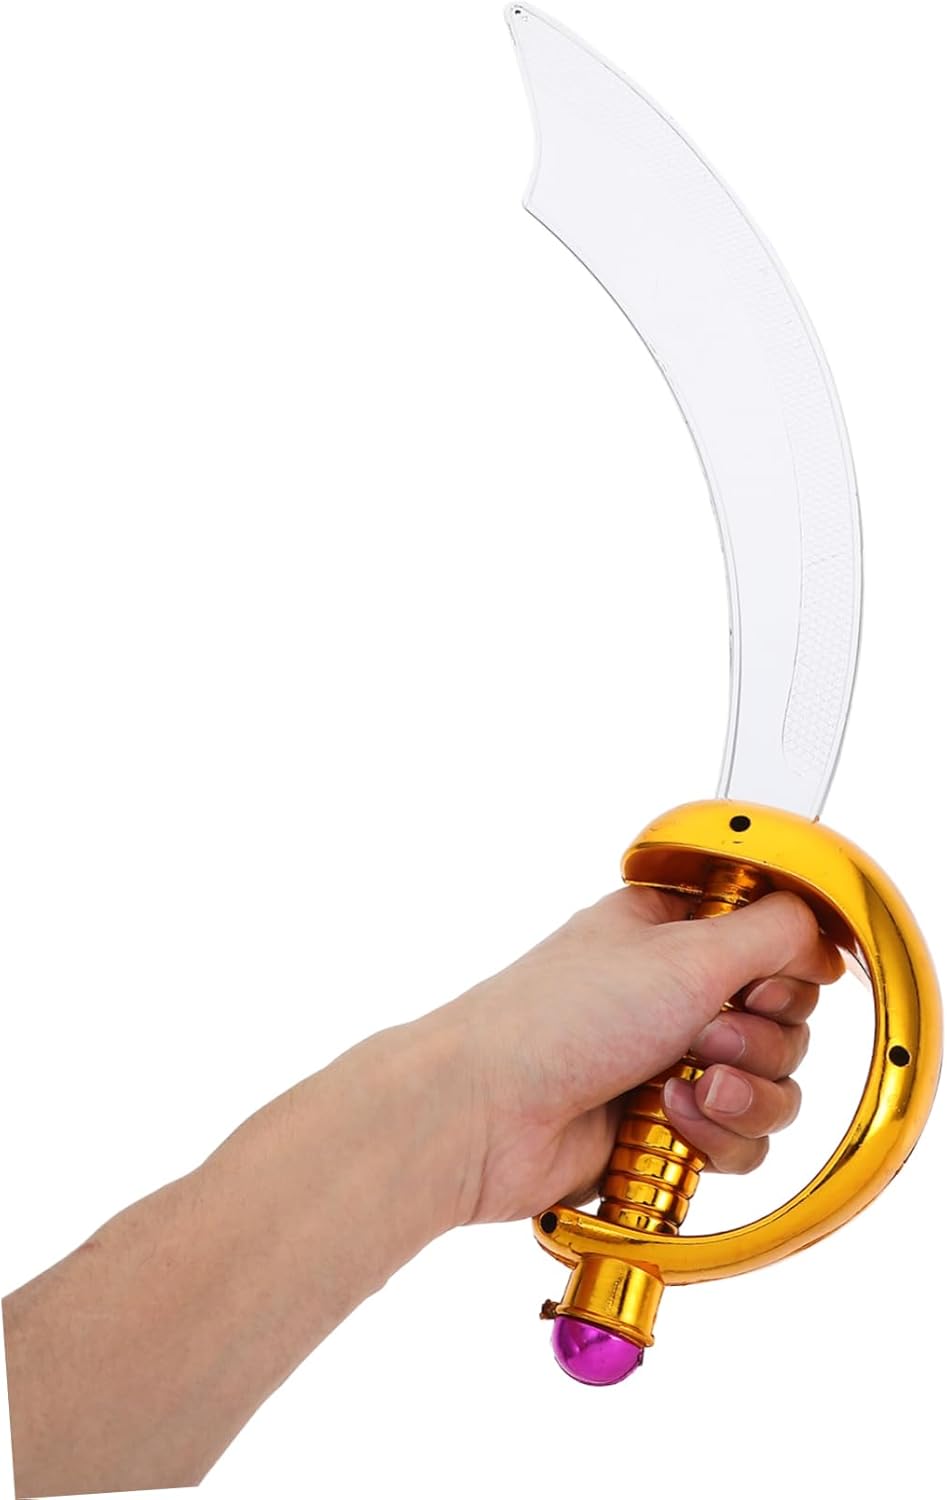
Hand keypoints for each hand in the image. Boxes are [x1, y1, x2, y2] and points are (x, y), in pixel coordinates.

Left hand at [442, 887, 843, 1223]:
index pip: (769, 941)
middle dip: (760, 1039)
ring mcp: (666, 1064)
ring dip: (744, 1093)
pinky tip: (673, 1124)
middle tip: (708, 1039)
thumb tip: (818, 930)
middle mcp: (671, 995)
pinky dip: (716, 1136)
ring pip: (767, 1086)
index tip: (764, 984)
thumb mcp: (684, 953)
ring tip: (690, 1088)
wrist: (488, 1116)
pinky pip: (738, 1140)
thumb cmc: (560, 1018)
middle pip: (780, 1019)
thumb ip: (771, 934)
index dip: (784, 968)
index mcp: (668, 933)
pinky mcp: (663, 1130)